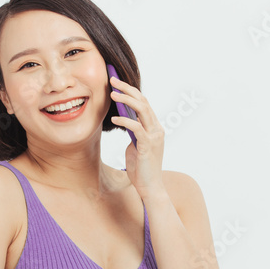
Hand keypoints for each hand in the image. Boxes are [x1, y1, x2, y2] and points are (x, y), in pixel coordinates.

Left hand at [109, 74, 165, 195]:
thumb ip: (133, 133)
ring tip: (112, 94)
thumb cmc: (141, 168)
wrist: (149, 187)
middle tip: (112, 81)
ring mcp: (154, 136)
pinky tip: (114, 118)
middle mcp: (157, 129)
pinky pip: (137, 128)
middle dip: (127, 89)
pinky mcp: (148, 146)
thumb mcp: (135, 146)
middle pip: (143, 101)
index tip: (116, 83)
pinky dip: (125, 121)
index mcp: (154, 128)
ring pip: (142, 110)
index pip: (143, 103)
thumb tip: (124, 120)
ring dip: (126, 100)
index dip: (130, 91)